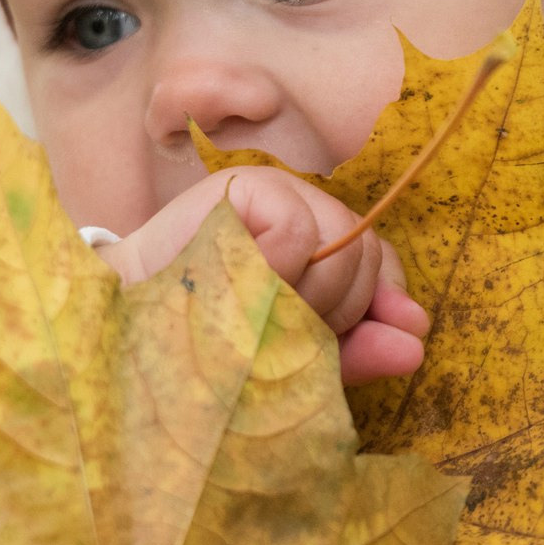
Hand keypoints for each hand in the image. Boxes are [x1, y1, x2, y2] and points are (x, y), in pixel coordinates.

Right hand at [93, 167, 428, 383]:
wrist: (125, 342)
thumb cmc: (205, 352)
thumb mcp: (291, 357)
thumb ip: (353, 350)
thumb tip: (418, 342)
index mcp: (314, 245)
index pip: (381, 265)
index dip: (379, 307)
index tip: (351, 345)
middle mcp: (301, 210)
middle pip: (368, 258)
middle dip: (334, 313)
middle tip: (272, 331)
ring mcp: (273, 192)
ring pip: (343, 245)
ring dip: (304, 298)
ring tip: (248, 312)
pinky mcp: (244, 187)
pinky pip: (299, 229)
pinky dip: (276, 265)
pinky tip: (234, 280)